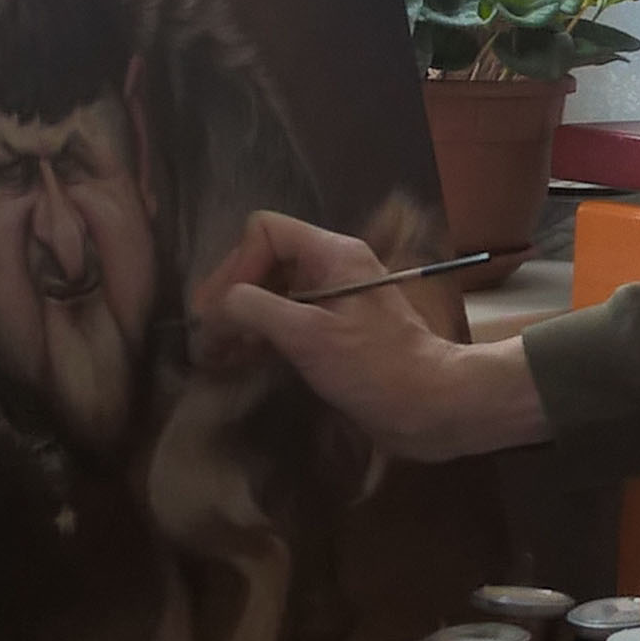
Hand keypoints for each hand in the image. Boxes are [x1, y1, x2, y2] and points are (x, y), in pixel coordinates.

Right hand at [193, 209, 546, 460]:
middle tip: (206, 339)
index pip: (266, 232)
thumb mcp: (309, 334)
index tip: (221, 311)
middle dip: (232, 296)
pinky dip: (259, 338)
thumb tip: (213, 309)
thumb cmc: (376, 367)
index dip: (236, 265)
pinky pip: (285, 324)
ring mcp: (333, 303)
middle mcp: (332, 270)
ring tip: (213, 356)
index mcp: (333, 254)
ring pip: (272, 295)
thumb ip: (255, 309)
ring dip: (240, 321)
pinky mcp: (334, 336)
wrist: (432, 408)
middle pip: (264, 263)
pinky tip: (238, 362)